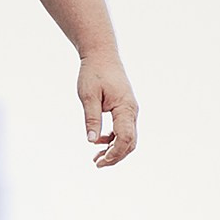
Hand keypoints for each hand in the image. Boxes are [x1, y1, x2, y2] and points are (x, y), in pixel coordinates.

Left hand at [79, 52, 137, 166]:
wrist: (102, 56)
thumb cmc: (94, 73)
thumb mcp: (88, 96)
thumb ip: (91, 118)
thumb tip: (91, 141)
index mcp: (125, 107)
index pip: (125, 138)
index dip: (115, 153)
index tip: (100, 162)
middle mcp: (131, 111)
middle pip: (130, 142)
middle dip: (115, 156)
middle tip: (97, 164)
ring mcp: (130, 110)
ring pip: (128, 138)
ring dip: (114, 150)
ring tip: (96, 159)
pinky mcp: (125, 109)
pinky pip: (123, 130)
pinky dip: (113, 140)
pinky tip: (98, 143)